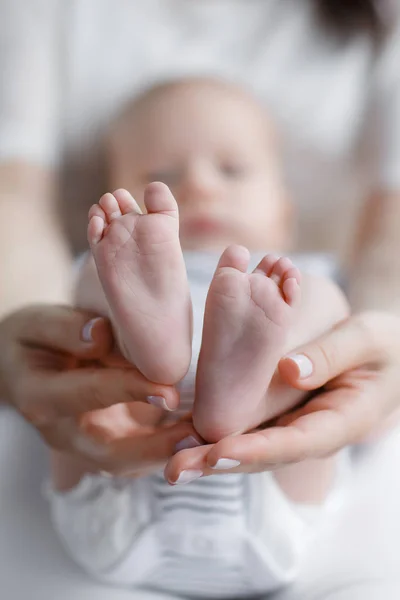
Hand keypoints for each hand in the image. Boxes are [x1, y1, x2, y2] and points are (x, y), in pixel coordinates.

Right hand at [0, 305, 198, 470]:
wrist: (24, 367)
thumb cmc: (31, 340)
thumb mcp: (35, 323)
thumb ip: (63, 328)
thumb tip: (100, 335)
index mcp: (40, 397)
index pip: (87, 395)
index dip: (127, 391)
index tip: (168, 390)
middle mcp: (63, 433)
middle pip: (110, 455)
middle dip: (156, 450)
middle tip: (198, 438)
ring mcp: (86, 445)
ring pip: (130, 464)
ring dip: (170, 456)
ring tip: (212, 440)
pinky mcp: (108, 443)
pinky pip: (140, 454)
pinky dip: (171, 448)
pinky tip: (204, 430)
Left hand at [164, 311, 399, 481]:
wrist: (389, 356)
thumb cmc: (384, 346)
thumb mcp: (369, 338)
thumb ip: (334, 353)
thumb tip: (289, 369)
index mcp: (344, 420)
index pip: (297, 442)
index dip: (256, 450)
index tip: (217, 453)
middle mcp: (315, 432)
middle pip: (265, 455)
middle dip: (220, 463)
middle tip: (176, 470)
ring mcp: (297, 426)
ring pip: (252, 445)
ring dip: (211, 455)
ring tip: (172, 458)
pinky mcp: (283, 414)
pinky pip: (251, 426)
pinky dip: (219, 431)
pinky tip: (186, 432)